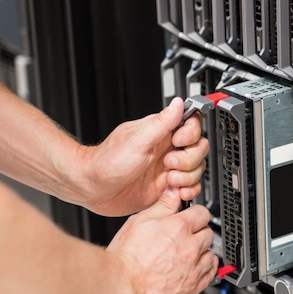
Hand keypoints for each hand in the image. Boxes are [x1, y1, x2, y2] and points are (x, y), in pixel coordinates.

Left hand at [74, 97, 209, 215]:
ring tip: (168, 179)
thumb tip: (179, 102)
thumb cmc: (107, 162)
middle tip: (168, 164)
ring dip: (188, 177)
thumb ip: (162, 122)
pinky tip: (174, 191)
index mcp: (161, 133)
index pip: (192, 125)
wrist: (93, 188)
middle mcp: (167, 150)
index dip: (190, 134)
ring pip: (197, 169)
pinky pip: (190, 188)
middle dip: (189, 159)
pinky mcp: (167, 188)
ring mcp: (168, 170)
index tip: (177, 142)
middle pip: (199, 148)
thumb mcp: (137, 140)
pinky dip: (188, 191)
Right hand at [107, 188, 217, 293]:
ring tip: (188, 251)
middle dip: (198, 231)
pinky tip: (198, 265)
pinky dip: (207, 268)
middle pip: (208, 232)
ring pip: (210, 253)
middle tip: (186, 234)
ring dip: (202, 250)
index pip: (202, 212)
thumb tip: (173, 192)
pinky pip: (211, 273)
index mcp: (179, 228)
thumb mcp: (139, 221)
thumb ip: (162, 206)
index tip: (190, 216)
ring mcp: (193, 268)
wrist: (123, 285)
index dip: (195, 212)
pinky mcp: (192, 286)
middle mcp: (190, 247)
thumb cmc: (127, 257)